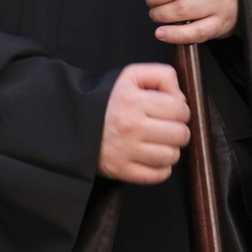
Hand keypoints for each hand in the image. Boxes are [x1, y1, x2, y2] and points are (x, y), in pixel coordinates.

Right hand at [98, 63, 191, 184]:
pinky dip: (160, 168)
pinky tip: (150, 157)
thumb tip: (182, 99)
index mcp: (134, 101)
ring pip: (171, 156)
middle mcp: (131, 127)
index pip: (181, 109)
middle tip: (164, 128)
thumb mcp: (130, 76)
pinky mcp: (121, 170)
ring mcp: (125, 151)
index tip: (168, 112)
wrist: (69, 123)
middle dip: (177, 131)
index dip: (180, 110)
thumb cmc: (104, 100)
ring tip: (156, 143)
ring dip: (169, 150)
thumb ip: (162, 76)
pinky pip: (158, 175)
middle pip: (180, 134)